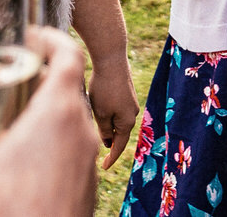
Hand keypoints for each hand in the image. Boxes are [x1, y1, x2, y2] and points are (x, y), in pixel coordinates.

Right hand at [0, 27, 98, 216]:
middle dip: (40, 79)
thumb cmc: (4, 208)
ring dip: (46, 114)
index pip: (69, 55)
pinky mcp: (87, 189)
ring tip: (11, 122)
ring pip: (71, 122)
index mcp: (59, 114)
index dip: (51, 37)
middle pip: (68, 88)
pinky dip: (53, 144)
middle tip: (8, 81)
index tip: (30, 36)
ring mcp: (88, 163)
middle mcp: (81, 133)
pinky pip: (73, 152)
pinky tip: (23, 161)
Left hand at [87, 54, 138, 168]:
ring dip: (107, 125)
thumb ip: (104, 130)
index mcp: (127, 122)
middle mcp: (132, 112)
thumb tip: (108, 141)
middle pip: (119, 133)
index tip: (103, 167)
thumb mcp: (100, 113)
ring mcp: (130, 101)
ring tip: (94, 128)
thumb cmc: (104, 87)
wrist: (111, 58)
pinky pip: (116, 109)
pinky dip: (108, 114)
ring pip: (117, 120)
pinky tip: (97, 108)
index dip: (111, 158)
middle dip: (108, 141)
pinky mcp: (125, 90)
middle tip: (96, 151)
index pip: (119, 145)